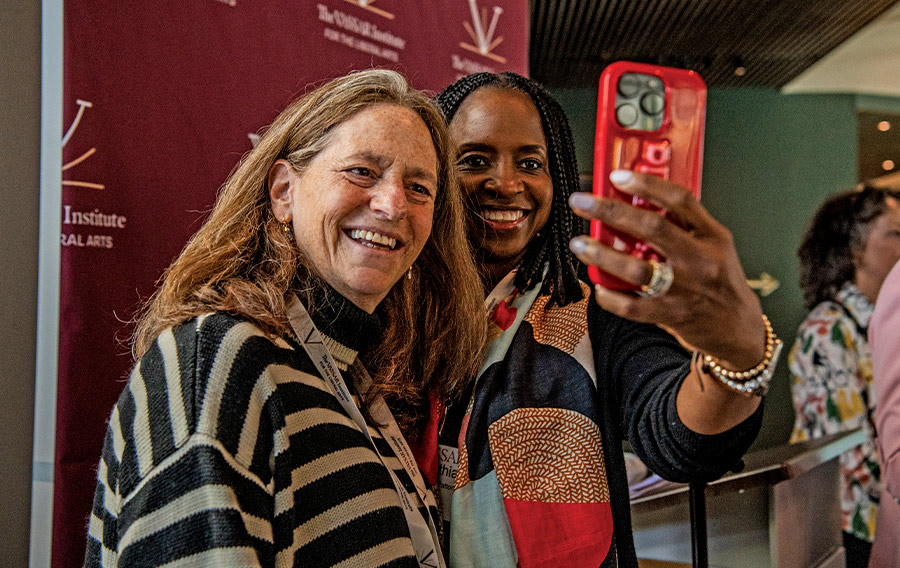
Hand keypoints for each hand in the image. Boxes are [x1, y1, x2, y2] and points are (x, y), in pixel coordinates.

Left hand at [568, 170, 765, 370]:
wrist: (738, 329)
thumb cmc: (720, 282)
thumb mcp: (714, 245)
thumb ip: (684, 224)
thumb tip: (637, 199)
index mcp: (712, 236)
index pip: (680, 200)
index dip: (647, 185)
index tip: (617, 176)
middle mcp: (700, 260)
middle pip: (652, 228)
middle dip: (611, 211)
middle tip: (582, 203)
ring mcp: (686, 289)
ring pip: (637, 269)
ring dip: (602, 254)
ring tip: (579, 244)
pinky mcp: (672, 315)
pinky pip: (633, 307)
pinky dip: (611, 298)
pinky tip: (598, 287)